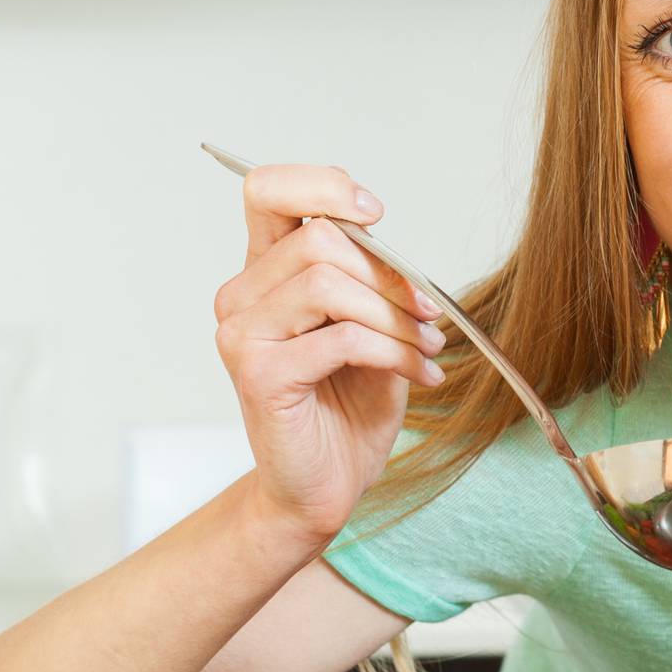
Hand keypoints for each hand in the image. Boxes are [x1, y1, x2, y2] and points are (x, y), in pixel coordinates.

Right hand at [213, 163, 446, 546]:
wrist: (326, 486)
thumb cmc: (348, 407)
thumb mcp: (372, 328)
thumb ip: (369, 280)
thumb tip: (394, 250)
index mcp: (265, 273)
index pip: (268, 191)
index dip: (322, 185)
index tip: (375, 214)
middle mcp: (241, 297)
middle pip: (318, 239)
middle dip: (390, 275)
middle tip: (430, 314)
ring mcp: (242, 335)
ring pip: (329, 284)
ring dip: (396, 317)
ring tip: (429, 348)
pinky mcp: (259, 375)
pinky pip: (340, 339)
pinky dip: (395, 353)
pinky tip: (422, 375)